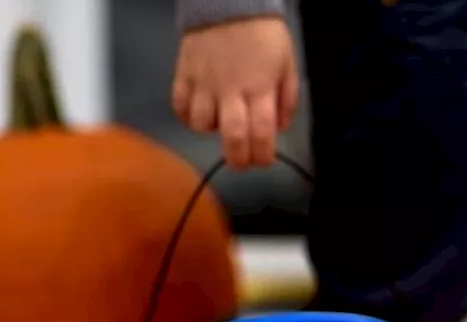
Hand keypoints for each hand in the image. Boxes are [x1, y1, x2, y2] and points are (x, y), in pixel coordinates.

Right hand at [171, 17, 299, 168]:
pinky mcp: (184, 73)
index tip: (264, 159)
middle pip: (232, 138)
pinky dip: (187, 117)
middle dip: (238, 159)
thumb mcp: (288, 63)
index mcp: (260, 87)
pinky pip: (179, 106)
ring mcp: (204, 82)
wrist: (230, 0)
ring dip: (212, 131)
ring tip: (220, 122)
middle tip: (241, 161)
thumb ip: (286, 99)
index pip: (262, 134)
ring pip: (201, 125)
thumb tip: (277, 128)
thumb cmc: (262, 33)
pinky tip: (199, 111)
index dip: (263, 156)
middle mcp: (231, 90)